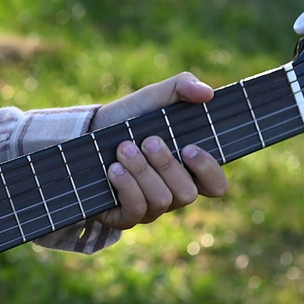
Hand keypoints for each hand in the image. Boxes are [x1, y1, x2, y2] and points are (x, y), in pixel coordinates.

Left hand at [92, 72, 230, 228]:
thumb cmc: (129, 117)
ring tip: (123, 149)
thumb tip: (207, 93)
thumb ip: (183, 87)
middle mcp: (173, 192)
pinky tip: (114, 169)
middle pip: (187, 193)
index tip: (189, 148)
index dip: (209, 171)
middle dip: (166, 165)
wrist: (87, 132)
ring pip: (162, 200)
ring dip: (142, 172)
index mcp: (189, 169)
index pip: (216, 186)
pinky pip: (136, 211)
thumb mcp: (155, 96)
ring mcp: (151, 207)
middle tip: (148, 141)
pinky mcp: (125, 216)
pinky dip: (127, 187)